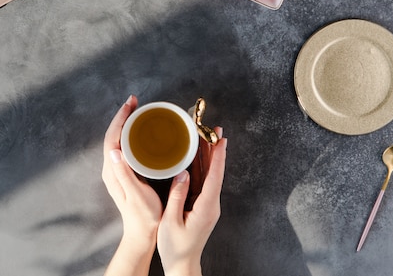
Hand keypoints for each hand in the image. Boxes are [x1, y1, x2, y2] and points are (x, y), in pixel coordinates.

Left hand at [103, 95, 162, 275]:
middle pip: (113, 135)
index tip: (130, 105)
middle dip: (122, 117)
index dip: (120, 119)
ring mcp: (117, 171)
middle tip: (134, 102)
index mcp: (113, 171)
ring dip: (125, 124)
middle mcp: (112, 169)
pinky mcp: (125, 173)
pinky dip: (130, 135)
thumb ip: (125, 175)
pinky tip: (140, 132)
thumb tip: (114, 152)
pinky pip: (124, 147)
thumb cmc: (144, 216)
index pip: (112, 138)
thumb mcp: (136, 195)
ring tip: (137, 111)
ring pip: (118, 140)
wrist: (142, 233)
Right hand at [157, 129, 226, 275]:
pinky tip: (196, 158)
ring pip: (209, 176)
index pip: (215, 177)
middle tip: (215, 130)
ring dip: (208, 157)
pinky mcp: (201, 206)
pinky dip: (201, 168)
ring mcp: (207, 205)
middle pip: (214, 172)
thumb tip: (183, 173)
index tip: (221, 141)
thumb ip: (177, 196)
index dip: (218, 157)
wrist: (182, 264)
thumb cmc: (175, 247)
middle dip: (215, 150)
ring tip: (206, 137)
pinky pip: (203, 182)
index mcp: (206, 207)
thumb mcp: (171, 221)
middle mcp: (210, 204)